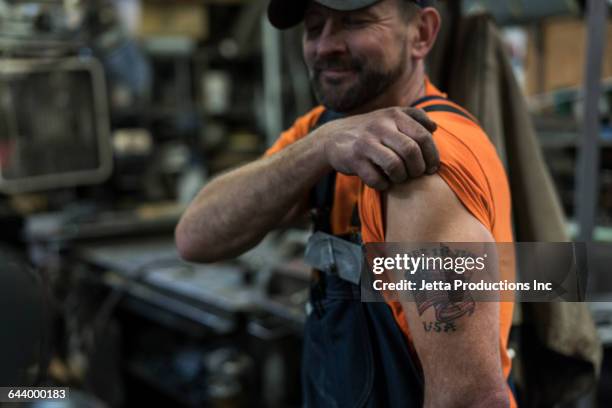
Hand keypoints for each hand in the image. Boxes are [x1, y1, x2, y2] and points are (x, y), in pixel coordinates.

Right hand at [320, 107, 438, 189]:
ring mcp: (365, 142)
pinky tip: (383, 182)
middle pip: (411, 151)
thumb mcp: (390, 116)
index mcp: (394, 115)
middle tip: (416, 174)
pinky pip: (376, 178)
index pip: (423, 136)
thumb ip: (414, 117)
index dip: (432, 155)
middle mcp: (380, 126)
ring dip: (401, 177)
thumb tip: (434, 128)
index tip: (432, 167)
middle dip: (418, 168)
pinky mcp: (353, 159)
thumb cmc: (370, 130)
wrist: (333, 138)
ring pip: (394, 166)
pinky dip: (383, 184)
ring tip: (400, 178)